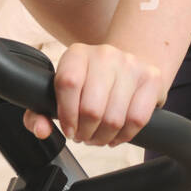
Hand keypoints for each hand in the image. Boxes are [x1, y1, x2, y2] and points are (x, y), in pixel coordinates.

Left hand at [23, 43, 165, 147]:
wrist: (128, 63)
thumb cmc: (89, 84)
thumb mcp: (60, 92)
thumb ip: (39, 113)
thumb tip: (41, 130)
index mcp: (77, 53)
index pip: (68, 84)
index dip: (66, 115)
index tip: (69, 129)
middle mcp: (104, 54)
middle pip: (92, 108)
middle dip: (85, 132)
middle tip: (84, 136)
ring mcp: (131, 65)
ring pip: (114, 118)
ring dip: (103, 137)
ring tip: (98, 136)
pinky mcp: (151, 78)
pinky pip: (137, 119)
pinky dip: (125, 135)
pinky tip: (116, 134)